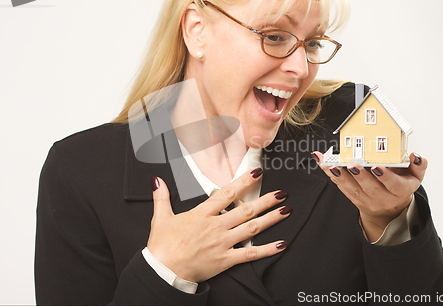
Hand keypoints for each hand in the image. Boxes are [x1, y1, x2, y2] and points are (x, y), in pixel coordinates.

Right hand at [147, 168, 289, 282]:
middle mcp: (215, 226)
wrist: (163, 271)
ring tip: (286, 210)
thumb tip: (157, 180)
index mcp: (202, 214)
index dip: (244, 181)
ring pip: (251, 228)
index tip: (257, 173)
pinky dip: (266, 250)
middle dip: (266, 200)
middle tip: (281, 193)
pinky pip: (249, 253)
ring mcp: (222, 243)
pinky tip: (280, 245)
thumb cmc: (162, 246)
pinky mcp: (225, 260)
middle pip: (246, 210)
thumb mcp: (161, 218)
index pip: (227, 193)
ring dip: (271, 219)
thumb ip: (162, 197)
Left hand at [313, 152, 426, 241]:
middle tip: (352, 165)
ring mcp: (367, 201)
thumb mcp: (415, 177)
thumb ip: (419, 165)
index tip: (377, 166)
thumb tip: (417, 156)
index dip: (385, 176)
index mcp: (400, 191)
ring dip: (341, 177)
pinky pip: (342, 188)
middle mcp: (383, 198)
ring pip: (353, 190)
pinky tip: (324, 164)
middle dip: (360, 176)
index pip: (393, 185)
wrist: (391, 208)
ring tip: (332, 165)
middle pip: (371, 189)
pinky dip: (331, 176)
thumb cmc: (402, 184)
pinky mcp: (354, 199)